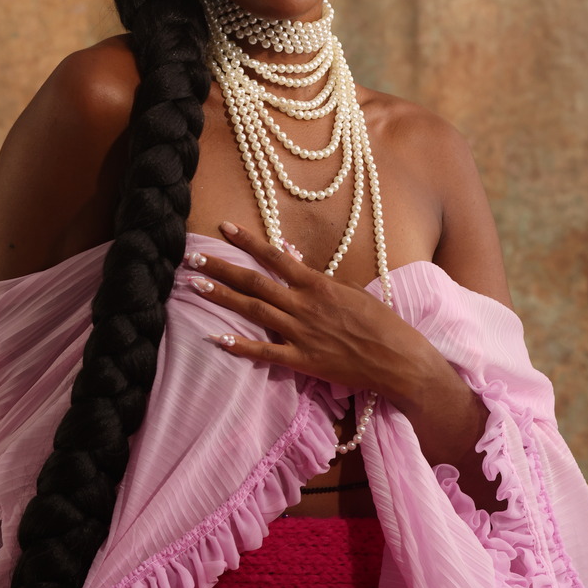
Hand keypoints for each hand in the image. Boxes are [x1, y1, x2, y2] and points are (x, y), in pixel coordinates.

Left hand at [184, 222, 430, 406]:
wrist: (396, 358)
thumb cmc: (378, 321)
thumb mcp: (349, 290)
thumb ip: (317, 276)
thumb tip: (291, 256)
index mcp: (317, 284)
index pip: (275, 256)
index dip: (248, 241)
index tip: (224, 228)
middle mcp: (304, 305)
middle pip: (254, 282)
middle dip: (222, 268)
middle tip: (192, 258)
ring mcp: (300, 333)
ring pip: (253, 311)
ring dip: (222, 298)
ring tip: (195, 286)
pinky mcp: (301, 360)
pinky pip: (264, 351)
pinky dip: (239, 345)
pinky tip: (216, 338)